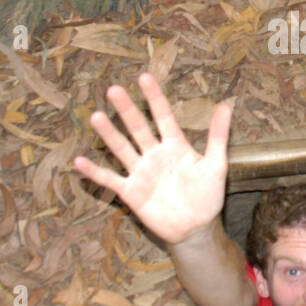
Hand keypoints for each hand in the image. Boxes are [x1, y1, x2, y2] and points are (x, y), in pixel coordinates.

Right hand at [72, 74, 232, 246]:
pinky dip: (94, 172)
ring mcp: (141, 172)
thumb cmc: (207, 196)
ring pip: (121, 149)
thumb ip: (218, 136)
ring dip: (109, 134)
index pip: (162, 116)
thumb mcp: (216, 165)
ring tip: (96, 117)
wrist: (196, 228)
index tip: (144, 77)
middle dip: (127, 110)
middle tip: (114, 89)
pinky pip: (109, 179)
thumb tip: (226, 106)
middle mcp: (154, 154)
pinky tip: (79, 161)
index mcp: (175, 145)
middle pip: (138, 128)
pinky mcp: (130, 192)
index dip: (154, 98)